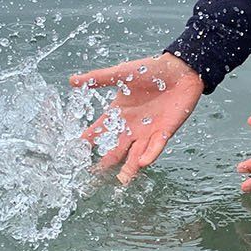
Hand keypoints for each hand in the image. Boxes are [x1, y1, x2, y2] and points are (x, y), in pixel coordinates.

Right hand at [68, 52, 203, 184]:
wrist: (179, 70)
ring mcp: (147, 132)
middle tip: (93, 177)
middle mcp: (130, 127)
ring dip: (129, 168)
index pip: (98, 131)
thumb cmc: (150, 70)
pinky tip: (142, 163)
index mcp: (118, 114)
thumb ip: (98, 78)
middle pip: (114, 149)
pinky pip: (156, 146)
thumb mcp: (121, 73)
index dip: (86, 142)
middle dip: (104, 163)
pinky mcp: (164, 132)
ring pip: (135, 155)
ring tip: (121, 180)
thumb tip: (72, 80)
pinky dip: (150, 154)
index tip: (73, 153)